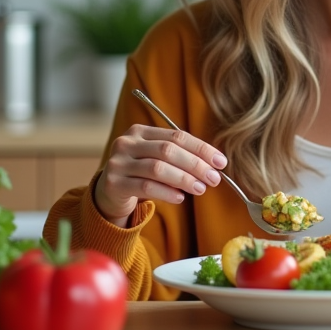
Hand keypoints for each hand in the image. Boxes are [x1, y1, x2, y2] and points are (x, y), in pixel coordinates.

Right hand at [93, 124, 226, 227]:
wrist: (109, 193)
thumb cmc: (141, 174)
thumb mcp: (157, 159)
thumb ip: (180, 157)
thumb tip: (214, 166)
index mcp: (140, 131)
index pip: (177, 136)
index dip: (201, 148)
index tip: (221, 162)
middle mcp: (126, 143)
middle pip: (168, 150)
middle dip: (195, 164)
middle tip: (214, 178)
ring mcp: (118, 162)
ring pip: (157, 168)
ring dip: (184, 179)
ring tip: (200, 189)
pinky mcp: (114, 183)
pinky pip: (146, 187)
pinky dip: (167, 192)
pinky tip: (180, 198)